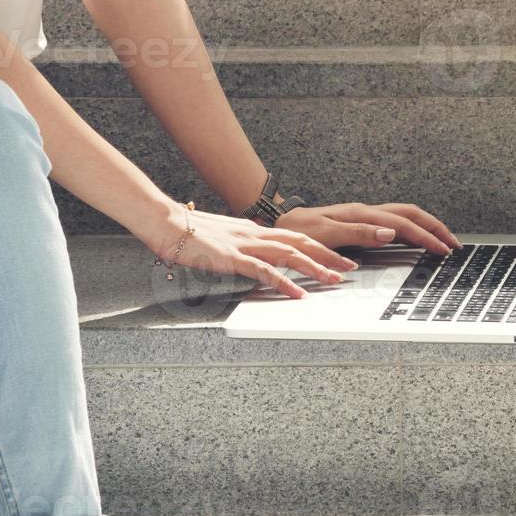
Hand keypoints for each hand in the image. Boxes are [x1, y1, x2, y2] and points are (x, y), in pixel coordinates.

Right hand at [145, 205, 358, 298]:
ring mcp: (244, 245)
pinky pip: (263, 271)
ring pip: (289, 254)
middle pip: (301, 242)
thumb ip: (240, 245)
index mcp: (253, 230)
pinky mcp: (231, 257)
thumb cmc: (187, 232)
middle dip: (328, 255)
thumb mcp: (222, 238)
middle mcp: (254, 234)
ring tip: (334, 280)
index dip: (320, 246)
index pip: (295, 236)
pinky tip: (297, 294)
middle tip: (350, 268)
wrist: (164, 221)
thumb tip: (255, 255)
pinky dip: (284, 282)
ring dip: (315, 268)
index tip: (339, 257)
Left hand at [274, 202, 460, 254]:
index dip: (427, 236)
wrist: (283, 222)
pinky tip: (418, 237)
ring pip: (405, 215)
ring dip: (426, 226)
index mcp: (362, 214)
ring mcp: (366, 215)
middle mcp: (367, 212)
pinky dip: (413, 229)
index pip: (404, 224)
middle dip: (435, 227)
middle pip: (411, 214)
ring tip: (443, 240)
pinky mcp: (363, 221)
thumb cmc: (301, 230)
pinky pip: (395, 221)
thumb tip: (390, 233)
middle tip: (454, 244)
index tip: (443, 249)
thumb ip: (360, 233)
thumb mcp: (328, 234)